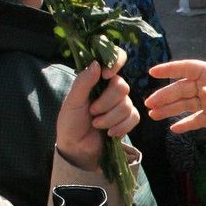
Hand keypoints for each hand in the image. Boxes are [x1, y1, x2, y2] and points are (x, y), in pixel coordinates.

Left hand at [57, 51, 138, 170]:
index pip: (115, 58)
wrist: (77, 148)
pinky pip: (134, 117)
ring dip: (109, 118)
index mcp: (97, 78)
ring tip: (96, 124)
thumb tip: (96, 64)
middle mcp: (111, 88)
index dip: (116, 62)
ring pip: (127, 104)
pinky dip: (121, 127)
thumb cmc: (71, 122)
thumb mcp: (72, 102)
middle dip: (106, 103)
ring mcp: (121, 103)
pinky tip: (110, 133)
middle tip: (92, 112)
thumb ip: (83, 82)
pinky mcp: (128, 119)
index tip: (106, 74)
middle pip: (122, 86)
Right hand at [146, 60, 205, 131]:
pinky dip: (186, 124)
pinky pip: (197, 120)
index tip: (153, 72)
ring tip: (153, 115)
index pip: (187, 68)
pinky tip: (173, 128)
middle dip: (165, 95)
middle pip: (181, 90)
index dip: (170, 69)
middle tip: (149, 103)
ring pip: (185, 105)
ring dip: (169, 110)